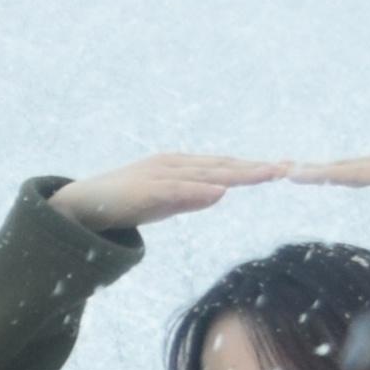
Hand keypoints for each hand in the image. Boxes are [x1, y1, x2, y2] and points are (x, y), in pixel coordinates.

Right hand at [45, 152, 291, 232]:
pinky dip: (200, 190)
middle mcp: (173, 165)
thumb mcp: (162, 204)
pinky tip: (222, 191)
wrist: (79, 205)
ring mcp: (160, 175)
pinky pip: (178, 190)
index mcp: (179, 167)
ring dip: (239, 173)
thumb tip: (221, 194)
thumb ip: (189, 199)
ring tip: (268, 173)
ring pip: (208, 174)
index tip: (283, 169)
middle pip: (223, 166)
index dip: (253, 168)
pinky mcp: (145, 190)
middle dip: (256, 168)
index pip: (223, 167)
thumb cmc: (121, 205)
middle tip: (289, 167)